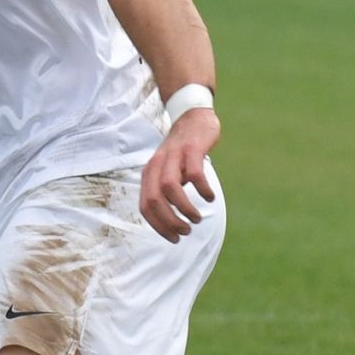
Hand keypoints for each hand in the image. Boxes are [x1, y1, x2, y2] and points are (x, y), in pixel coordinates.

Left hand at [139, 108, 219, 241]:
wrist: (192, 116)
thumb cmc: (182, 152)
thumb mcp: (168, 172)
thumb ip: (166, 193)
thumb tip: (172, 223)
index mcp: (149, 174)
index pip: (145, 207)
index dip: (158, 226)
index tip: (173, 238)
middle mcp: (156, 165)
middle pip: (154, 200)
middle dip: (169, 221)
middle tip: (186, 231)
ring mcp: (173, 156)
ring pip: (170, 188)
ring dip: (183, 208)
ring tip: (197, 218)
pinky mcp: (191, 148)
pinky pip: (194, 173)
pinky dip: (201, 189)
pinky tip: (209, 197)